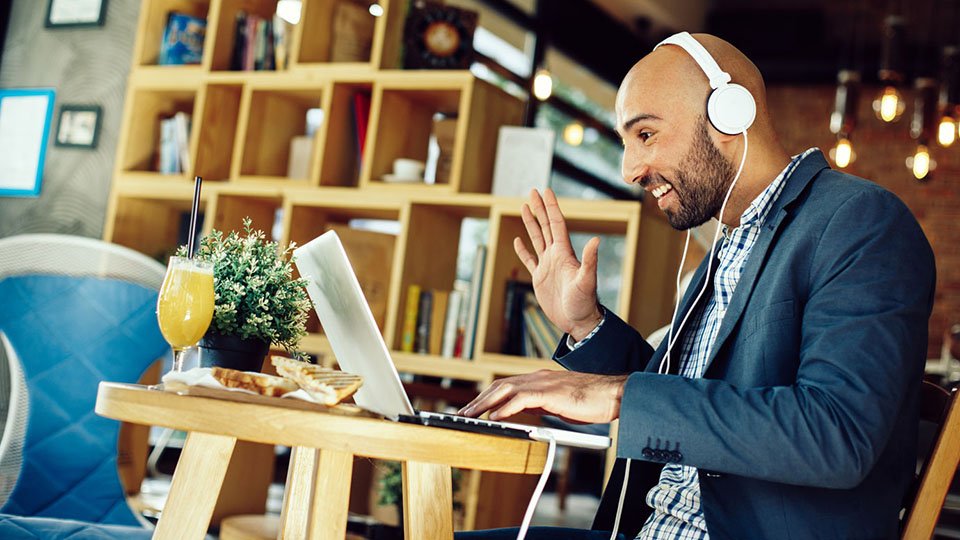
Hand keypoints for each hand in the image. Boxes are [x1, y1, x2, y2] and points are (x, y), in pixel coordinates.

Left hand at [458, 370, 628, 423]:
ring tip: (470, 416)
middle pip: (499, 386)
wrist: (614, 395)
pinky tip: (495, 417)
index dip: (486, 396)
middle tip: (462, 414)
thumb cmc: (591, 401)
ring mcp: (544, 383)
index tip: (472, 408)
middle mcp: (538, 378)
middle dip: (479, 400)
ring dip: (485, 404)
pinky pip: (522, 399)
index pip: (505, 386)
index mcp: (539, 380)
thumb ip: (539, 406)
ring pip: (505, 390)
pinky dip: (506, 408)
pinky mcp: (551, 393)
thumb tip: (521, 415)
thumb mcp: (558, 405)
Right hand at [515, 189, 601, 340]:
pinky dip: (523, 250)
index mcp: (564, 253)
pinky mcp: (540, 278)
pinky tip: (518, 241)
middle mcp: (555, 256)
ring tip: (525, 207)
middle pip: (545, 226)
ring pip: (537, 239)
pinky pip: (529, 260)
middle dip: (539, 209)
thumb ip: (589, 260)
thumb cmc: (584, 302)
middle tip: (532, 191)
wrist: (578, 321)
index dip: (551, 207)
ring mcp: (547, 266)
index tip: (546, 191)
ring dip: (531, 224)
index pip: (556, 224)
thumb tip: (596, 239)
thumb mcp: (586, 280)